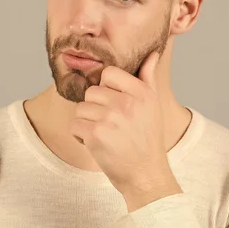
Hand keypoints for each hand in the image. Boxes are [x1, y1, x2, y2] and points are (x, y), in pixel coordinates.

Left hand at [70, 51, 181, 210]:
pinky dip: (80, 135)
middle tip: (111, 124)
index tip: (115, 103)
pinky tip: (95, 142)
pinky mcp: (96, 135)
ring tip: (104, 134)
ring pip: (81, 108)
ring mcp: (110, 118)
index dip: (107, 88)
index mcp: (141, 93)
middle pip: (92, 91)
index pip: (109, 73)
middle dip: (96, 108)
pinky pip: (74, 124)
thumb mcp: (153, 105)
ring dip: (87, 122)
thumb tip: (152, 53)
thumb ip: (148, 77)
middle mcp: (127, 103)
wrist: (145, 174)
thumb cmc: (148, 139)